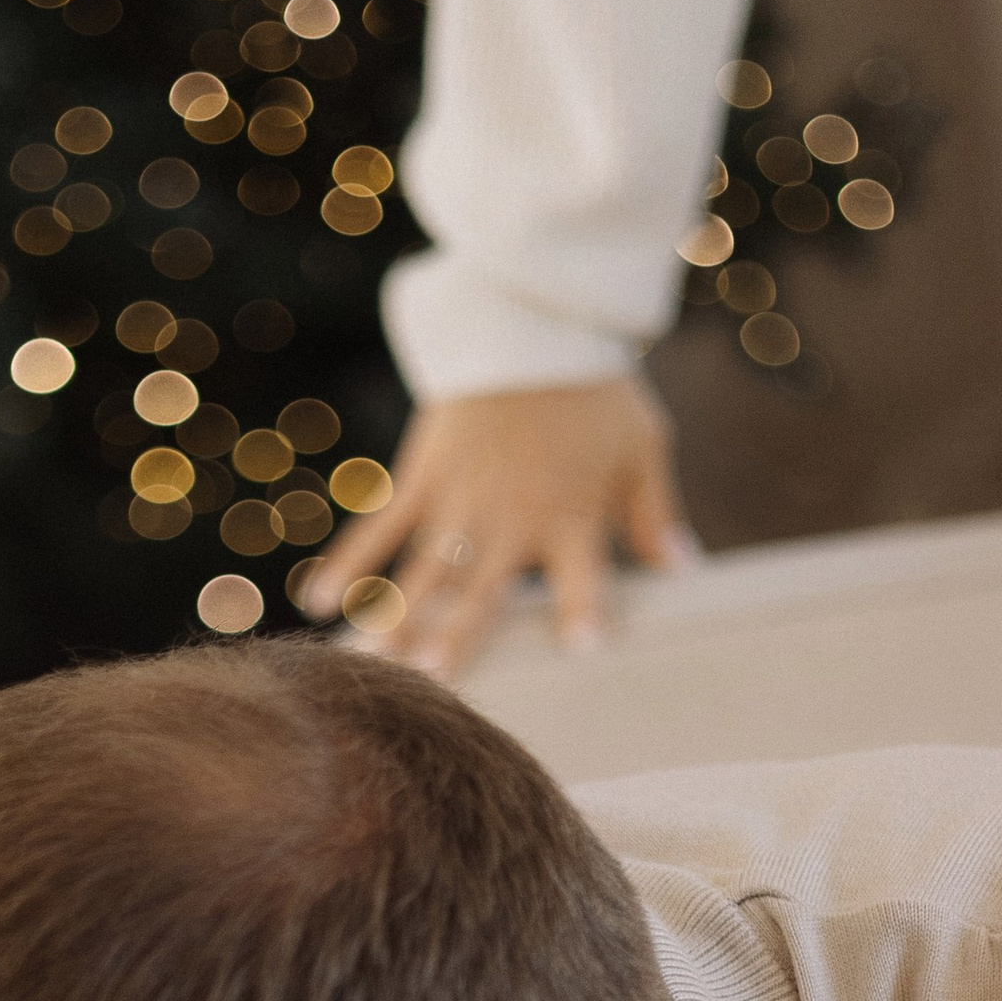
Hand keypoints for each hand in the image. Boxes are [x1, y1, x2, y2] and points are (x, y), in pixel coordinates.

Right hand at [297, 379, 688, 679]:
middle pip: (484, 585)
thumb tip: (683, 572)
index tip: (583, 650)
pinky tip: (318, 603)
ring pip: (425, 567)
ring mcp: (459, 498)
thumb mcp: (642, 448)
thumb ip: (655, 516)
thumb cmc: (596, 393)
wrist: (534, 323)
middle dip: (460, 631)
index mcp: (571, 515)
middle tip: (436, 677)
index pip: (582, 575)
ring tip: (380, 659)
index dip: (583, 610)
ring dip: (401, 614)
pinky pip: (379, 524)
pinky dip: (348, 562)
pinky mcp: (421, 475)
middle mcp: (510, 516)